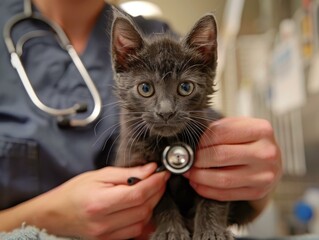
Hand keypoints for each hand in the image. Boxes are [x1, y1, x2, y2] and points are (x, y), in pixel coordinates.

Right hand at [29, 163, 168, 239]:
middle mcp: (104, 223)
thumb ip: (126, 173)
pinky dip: (144, 219)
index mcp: (100, 203)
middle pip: (143, 208)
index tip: (162, 173)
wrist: (55, 214)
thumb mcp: (99, 175)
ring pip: (143, 222)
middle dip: (156, 192)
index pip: (137, 194)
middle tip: (158, 179)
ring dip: (152, 205)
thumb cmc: (74, 192)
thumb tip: (150, 170)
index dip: (155, 183)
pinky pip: (135, 232)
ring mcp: (107, 235)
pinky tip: (142, 207)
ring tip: (149, 191)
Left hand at [184, 117, 281, 201]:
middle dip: (198, 159)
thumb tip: (191, 143)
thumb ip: (218, 130)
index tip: (193, 144)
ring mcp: (264, 175)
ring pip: (223, 178)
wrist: (270, 160)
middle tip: (187, 160)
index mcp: (261, 130)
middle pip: (221, 156)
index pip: (222, 132)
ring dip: (199, 176)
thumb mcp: (238, 126)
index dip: (202, 140)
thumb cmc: (250, 140)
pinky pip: (226, 194)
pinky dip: (207, 190)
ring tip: (189, 172)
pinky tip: (197, 184)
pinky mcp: (257, 192)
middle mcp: (266, 153)